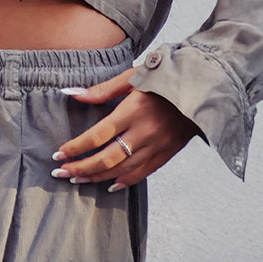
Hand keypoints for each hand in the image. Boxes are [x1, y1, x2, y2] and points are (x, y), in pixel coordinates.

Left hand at [51, 66, 196, 191]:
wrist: (204, 86)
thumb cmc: (164, 77)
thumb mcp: (132, 76)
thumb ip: (102, 90)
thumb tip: (71, 93)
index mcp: (132, 110)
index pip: (97, 135)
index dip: (75, 148)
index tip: (58, 155)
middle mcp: (144, 131)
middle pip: (107, 158)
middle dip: (81, 167)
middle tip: (60, 173)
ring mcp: (157, 145)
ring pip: (123, 169)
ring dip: (97, 176)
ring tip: (77, 179)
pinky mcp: (168, 152)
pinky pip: (144, 173)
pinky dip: (125, 181)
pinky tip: (110, 185)